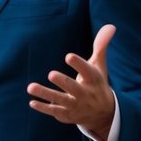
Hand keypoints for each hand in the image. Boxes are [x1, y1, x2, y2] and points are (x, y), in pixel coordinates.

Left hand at [26, 23, 115, 140]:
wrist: (104, 114)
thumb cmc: (97, 83)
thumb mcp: (100, 65)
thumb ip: (101, 46)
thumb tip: (110, 26)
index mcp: (93, 80)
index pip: (87, 71)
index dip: (79, 64)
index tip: (68, 56)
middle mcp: (85, 94)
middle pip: (73, 88)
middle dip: (63, 82)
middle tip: (51, 74)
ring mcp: (75, 105)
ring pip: (60, 100)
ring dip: (45, 94)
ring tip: (30, 87)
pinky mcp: (67, 114)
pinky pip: (54, 111)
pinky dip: (43, 107)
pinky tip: (32, 102)